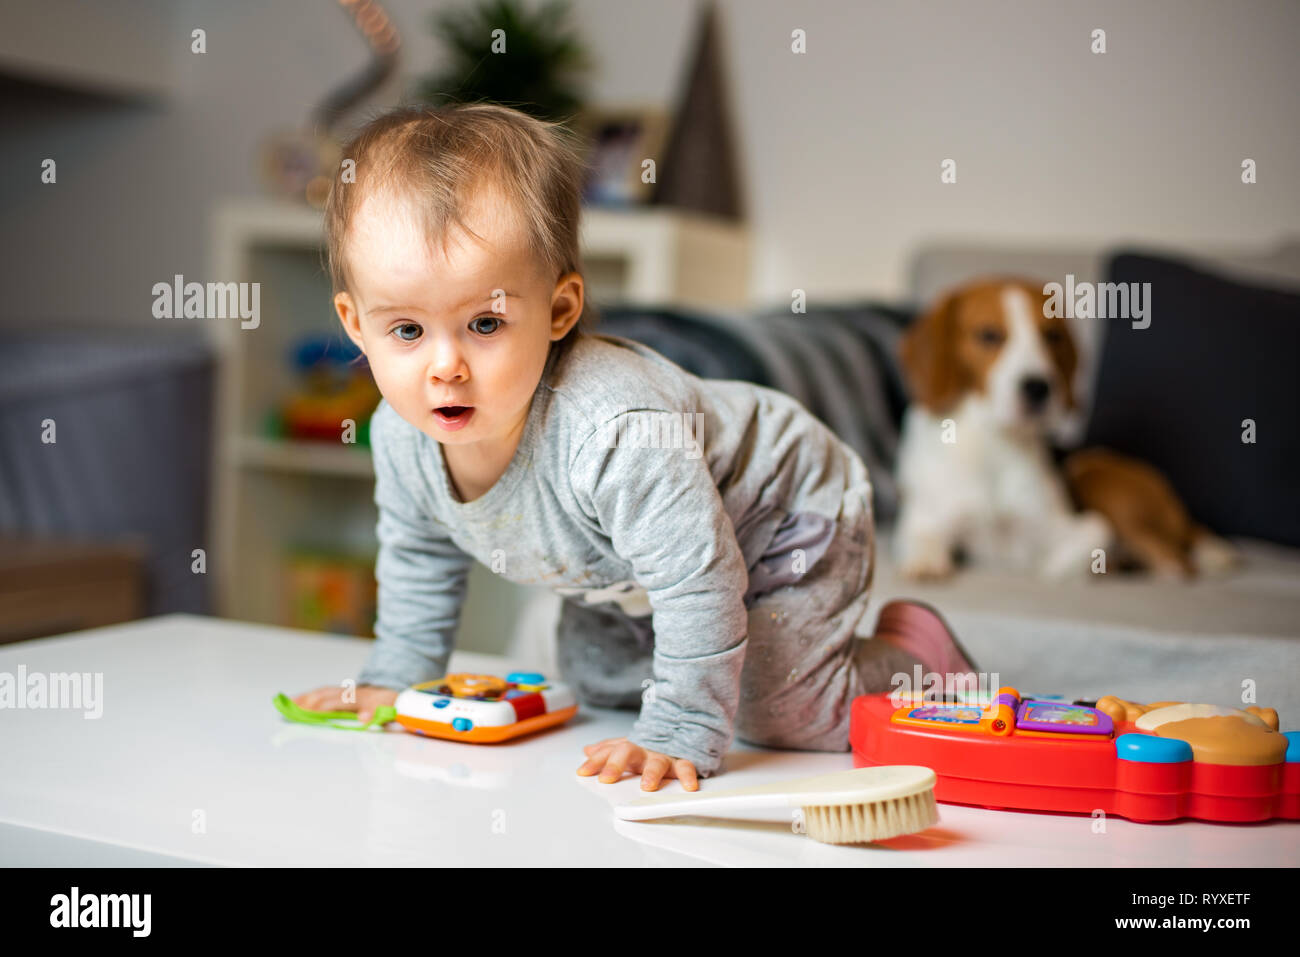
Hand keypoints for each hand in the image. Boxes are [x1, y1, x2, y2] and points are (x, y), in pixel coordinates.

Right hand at [293, 683, 397, 723]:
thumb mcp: (386, 710)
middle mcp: (348, 693)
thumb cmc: (387, 705)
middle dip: (306, 703)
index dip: (321, 708)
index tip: (306, 715)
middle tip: (289, 711)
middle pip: (324, 696)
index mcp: (358, 698)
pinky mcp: (339, 693)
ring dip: (303, 698)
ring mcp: (343, 691)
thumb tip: (362, 718)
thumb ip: (374, 714)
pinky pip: (321, 693)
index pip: (335, 703)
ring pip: (320, 693)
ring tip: (286, 705)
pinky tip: (295, 700)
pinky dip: (307, 696)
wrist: (392, 693)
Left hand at [577, 737, 699, 791]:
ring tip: (647, 785)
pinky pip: (686, 767)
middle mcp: (644, 751)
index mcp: (628, 748)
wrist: (678, 730)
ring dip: (651, 773)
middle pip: (627, 751)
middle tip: (606, 779)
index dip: (594, 762)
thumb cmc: (648, 747)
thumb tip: (586, 751)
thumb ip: (607, 750)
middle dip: (616, 764)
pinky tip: (688, 786)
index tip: (582, 773)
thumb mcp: (626, 747)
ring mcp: (662, 756)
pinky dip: (688, 776)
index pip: (608, 752)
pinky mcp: (681, 763)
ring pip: (656, 762)